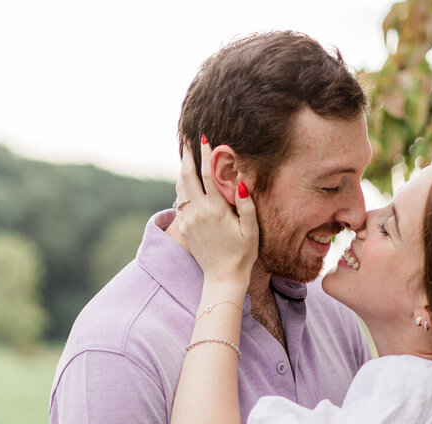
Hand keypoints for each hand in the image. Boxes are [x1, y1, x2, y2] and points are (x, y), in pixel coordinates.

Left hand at [175, 139, 257, 290]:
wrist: (222, 277)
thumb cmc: (243, 254)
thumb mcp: (251, 230)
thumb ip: (247, 205)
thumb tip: (241, 181)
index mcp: (216, 210)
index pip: (208, 175)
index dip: (205, 154)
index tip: (204, 138)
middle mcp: (198, 212)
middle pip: (186, 177)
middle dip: (186, 156)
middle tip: (187, 141)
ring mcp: (188, 220)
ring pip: (179, 189)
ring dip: (182, 171)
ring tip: (185, 158)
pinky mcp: (184, 228)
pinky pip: (180, 202)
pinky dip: (182, 189)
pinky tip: (186, 183)